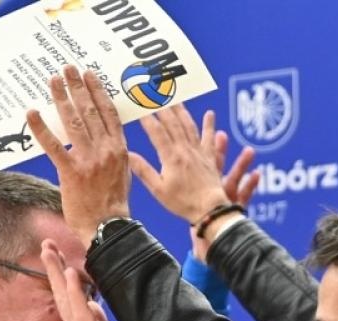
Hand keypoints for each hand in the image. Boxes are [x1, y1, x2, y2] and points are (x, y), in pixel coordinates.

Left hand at [26, 66, 132, 243]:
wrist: (106, 227)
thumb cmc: (112, 204)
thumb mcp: (121, 173)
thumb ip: (113, 153)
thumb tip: (104, 137)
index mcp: (119, 149)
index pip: (109, 112)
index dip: (98, 91)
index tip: (90, 75)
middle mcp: (105, 150)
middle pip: (90, 110)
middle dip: (78, 87)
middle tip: (68, 69)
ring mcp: (89, 160)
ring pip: (74, 122)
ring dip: (62, 98)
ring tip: (53, 81)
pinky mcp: (71, 172)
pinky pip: (54, 146)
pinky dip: (42, 128)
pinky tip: (32, 113)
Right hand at [41, 240, 132, 320]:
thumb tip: (94, 307)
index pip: (69, 301)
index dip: (64, 280)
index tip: (62, 262)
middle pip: (61, 294)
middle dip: (54, 268)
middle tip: (45, 245)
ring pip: (66, 297)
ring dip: (58, 272)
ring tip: (50, 249)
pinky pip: (80, 311)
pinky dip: (73, 291)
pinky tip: (69, 273)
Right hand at [131, 105, 258, 256]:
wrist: (209, 209)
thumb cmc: (182, 202)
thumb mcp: (158, 190)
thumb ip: (143, 171)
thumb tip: (127, 154)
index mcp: (170, 157)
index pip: (156, 131)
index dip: (147, 118)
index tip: (139, 107)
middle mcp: (185, 150)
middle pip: (173, 123)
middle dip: (162, 107)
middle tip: (156, 93)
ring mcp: (198, 152)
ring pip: (189, 125)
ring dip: (182, 110)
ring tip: (175, 98)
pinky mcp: (210, 157)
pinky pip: (209, 138)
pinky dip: (209, 125)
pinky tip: (210, 114)